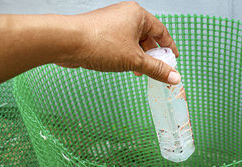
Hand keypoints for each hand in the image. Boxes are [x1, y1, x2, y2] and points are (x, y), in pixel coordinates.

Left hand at [60, 2, 180, 83]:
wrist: (67, 42)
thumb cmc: (100, 43)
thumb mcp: (135, 60)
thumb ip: (157, 69)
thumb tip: (174, 77)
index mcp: (137, 15)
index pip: (161, 31)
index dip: (169, 47)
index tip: (174, 58)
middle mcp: (125, 15)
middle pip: (147, 37)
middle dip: (153, 55)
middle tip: (158, 70)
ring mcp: (112, 23)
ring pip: (133, 42)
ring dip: (139, 58)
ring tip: (139, 72)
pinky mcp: (101, 32)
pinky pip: (121, 44)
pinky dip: (126, 56)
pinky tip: (125, 67)